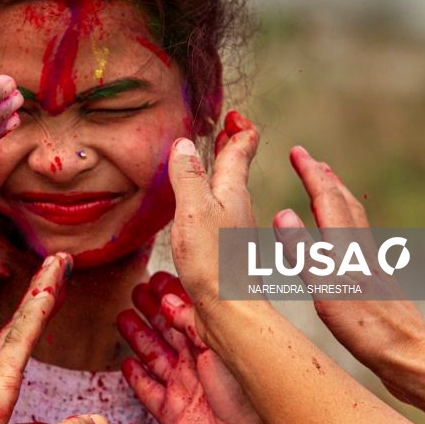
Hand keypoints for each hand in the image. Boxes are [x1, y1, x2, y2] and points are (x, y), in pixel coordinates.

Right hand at [0, 252, 70, 423]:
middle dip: (42, 288)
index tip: (49, 285)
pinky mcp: (0, 378)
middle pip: (22, 320)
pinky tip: (52, 287)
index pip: (15, 335)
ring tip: (62, 261)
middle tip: (61, 260)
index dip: (32, 309)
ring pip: (25, 320)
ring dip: (45, 288)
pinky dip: (38, 308)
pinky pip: (24, 335)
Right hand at [119, 273, 301, 423]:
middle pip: (168, 331)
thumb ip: (194, 320)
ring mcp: (185, 388)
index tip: (156, 278)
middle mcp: (200, 364)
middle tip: (136, 291)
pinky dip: (136, 377)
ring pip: (154, 356)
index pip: (188, 312)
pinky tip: (127, 364)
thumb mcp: (223, 343)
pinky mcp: (172, 413)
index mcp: (216, 343)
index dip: (171, 295)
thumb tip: (172, 299)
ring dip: (138, 336)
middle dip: (151, 310)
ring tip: (123, 317)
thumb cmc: (252, 395)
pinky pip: (148, 392)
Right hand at [168, 110, 261, 341]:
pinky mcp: (224, 247)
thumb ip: (187, 176)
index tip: (235, 114)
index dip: (239, 128)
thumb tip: (183, 144)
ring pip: (230, 188)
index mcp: (232, 190)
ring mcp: (232, 227)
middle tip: (229, 128)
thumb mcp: (193, 209)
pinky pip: (221, 210)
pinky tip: (202, 205)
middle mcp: (237, 205)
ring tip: (214, 158)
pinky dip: (214, 196)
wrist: (228, 308)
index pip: (241, 149)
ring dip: (223, 168)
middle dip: (233, 144)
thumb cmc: (213, 262)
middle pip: (237, 167)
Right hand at [273, 147, 424, 423]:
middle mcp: (361, 250)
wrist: (409, 357)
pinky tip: (342, 239)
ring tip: (326, 187)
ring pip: (354, 220)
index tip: (297, 150)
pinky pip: (356, 240)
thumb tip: (282, 213)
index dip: (311, 174)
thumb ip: (304, 252)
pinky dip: (344, 225)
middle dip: (325, 179)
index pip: (327, 200)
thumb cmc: (367, 329)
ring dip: (337, 197)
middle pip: (345, 203)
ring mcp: (370, 265)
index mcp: (347, 249)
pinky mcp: (374, 281)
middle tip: (311, 160)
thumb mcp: (326, 290)